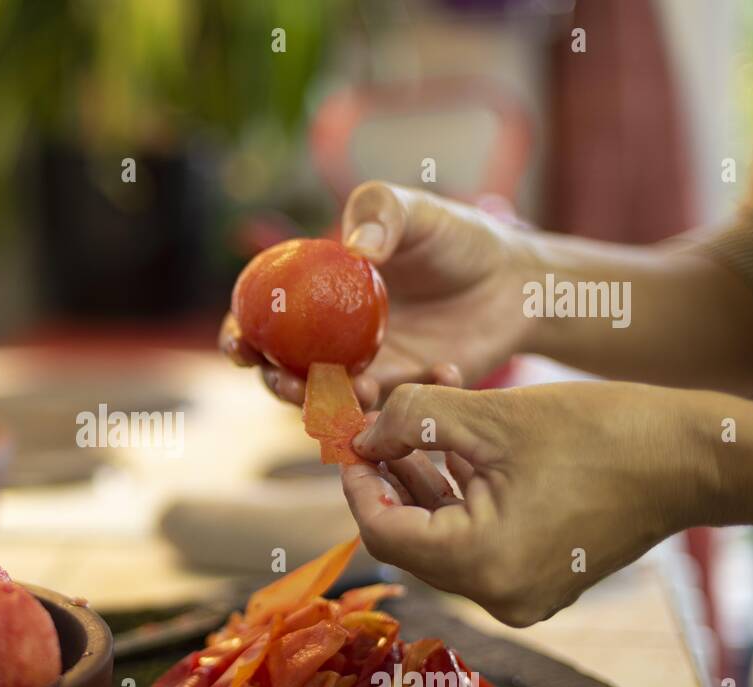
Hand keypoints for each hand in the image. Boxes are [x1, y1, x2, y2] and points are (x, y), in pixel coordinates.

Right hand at [220, 181, 533, 408]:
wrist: (513, 282)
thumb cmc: (457, 238)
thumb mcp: (417, 210)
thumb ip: (381, 212)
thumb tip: (356, 249)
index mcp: (316, 292)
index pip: (262, 316)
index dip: (241, 333)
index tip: (239, 344)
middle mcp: (330, 337)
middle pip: (283, 367)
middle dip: (272, 380)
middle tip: (282, 379)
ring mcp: (363, 368)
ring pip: (324, 399)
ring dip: (318, 404)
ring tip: (340, 392)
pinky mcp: (399, 393)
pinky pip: (380, 409)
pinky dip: (381, 406)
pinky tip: (405, 383)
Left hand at [339, 381, 710, 626]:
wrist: (694, 458)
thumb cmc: (599, 433)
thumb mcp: (489, 416)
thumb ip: (410, 421)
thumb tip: (361, 438)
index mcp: (480, 565)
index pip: (382, 532)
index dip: (355, 483)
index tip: (348, 441)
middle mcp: (497, 596)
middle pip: (410, 537)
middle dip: (390, 477)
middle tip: (376, 427)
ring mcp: (522, 594)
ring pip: (443, 536)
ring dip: (424, 480)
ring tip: (416, 422)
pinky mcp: (541, 578)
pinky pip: (478, 541)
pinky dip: (460, 496)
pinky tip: (456, 446)